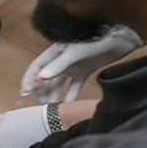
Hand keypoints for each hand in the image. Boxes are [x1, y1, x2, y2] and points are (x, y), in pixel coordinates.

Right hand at [20, 25, 143, 102]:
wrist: (121, 37)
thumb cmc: (96, 39)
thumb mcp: (76, 52)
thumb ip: (59, 65)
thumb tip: (40, 78)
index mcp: (54, 53)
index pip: (36, 68)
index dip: (29, 80)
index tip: (25, 93)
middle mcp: (60, 61)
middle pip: (46, 79)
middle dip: (42, 93)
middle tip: (42, 108)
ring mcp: (72, 67)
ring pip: (58, 84)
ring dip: (55, 96)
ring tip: (53, 110)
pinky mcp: (84, 72)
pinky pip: (74, 86)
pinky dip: (70, 95)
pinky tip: (68, 105)